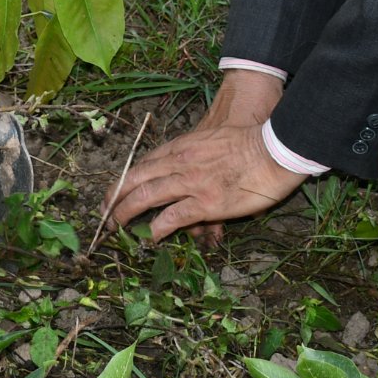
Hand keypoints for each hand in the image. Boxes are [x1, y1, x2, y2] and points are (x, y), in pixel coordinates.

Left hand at [106, 71, 301, 243]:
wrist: (275, 147)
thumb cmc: (251, 142)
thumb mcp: (215, 139)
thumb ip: (196, 154)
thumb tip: (186, 171)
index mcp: (183, 145)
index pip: (145, 161)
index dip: (127, 177)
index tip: (116, 189)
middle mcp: (180, 162)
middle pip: (136, 178)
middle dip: (115, 195)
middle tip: (103, 211)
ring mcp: (191, 182)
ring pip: (146, 197)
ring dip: (126, 212)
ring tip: (114, 226)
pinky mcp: (205, 203)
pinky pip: (173, 217)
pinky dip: (157, 228)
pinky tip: (149, 238)